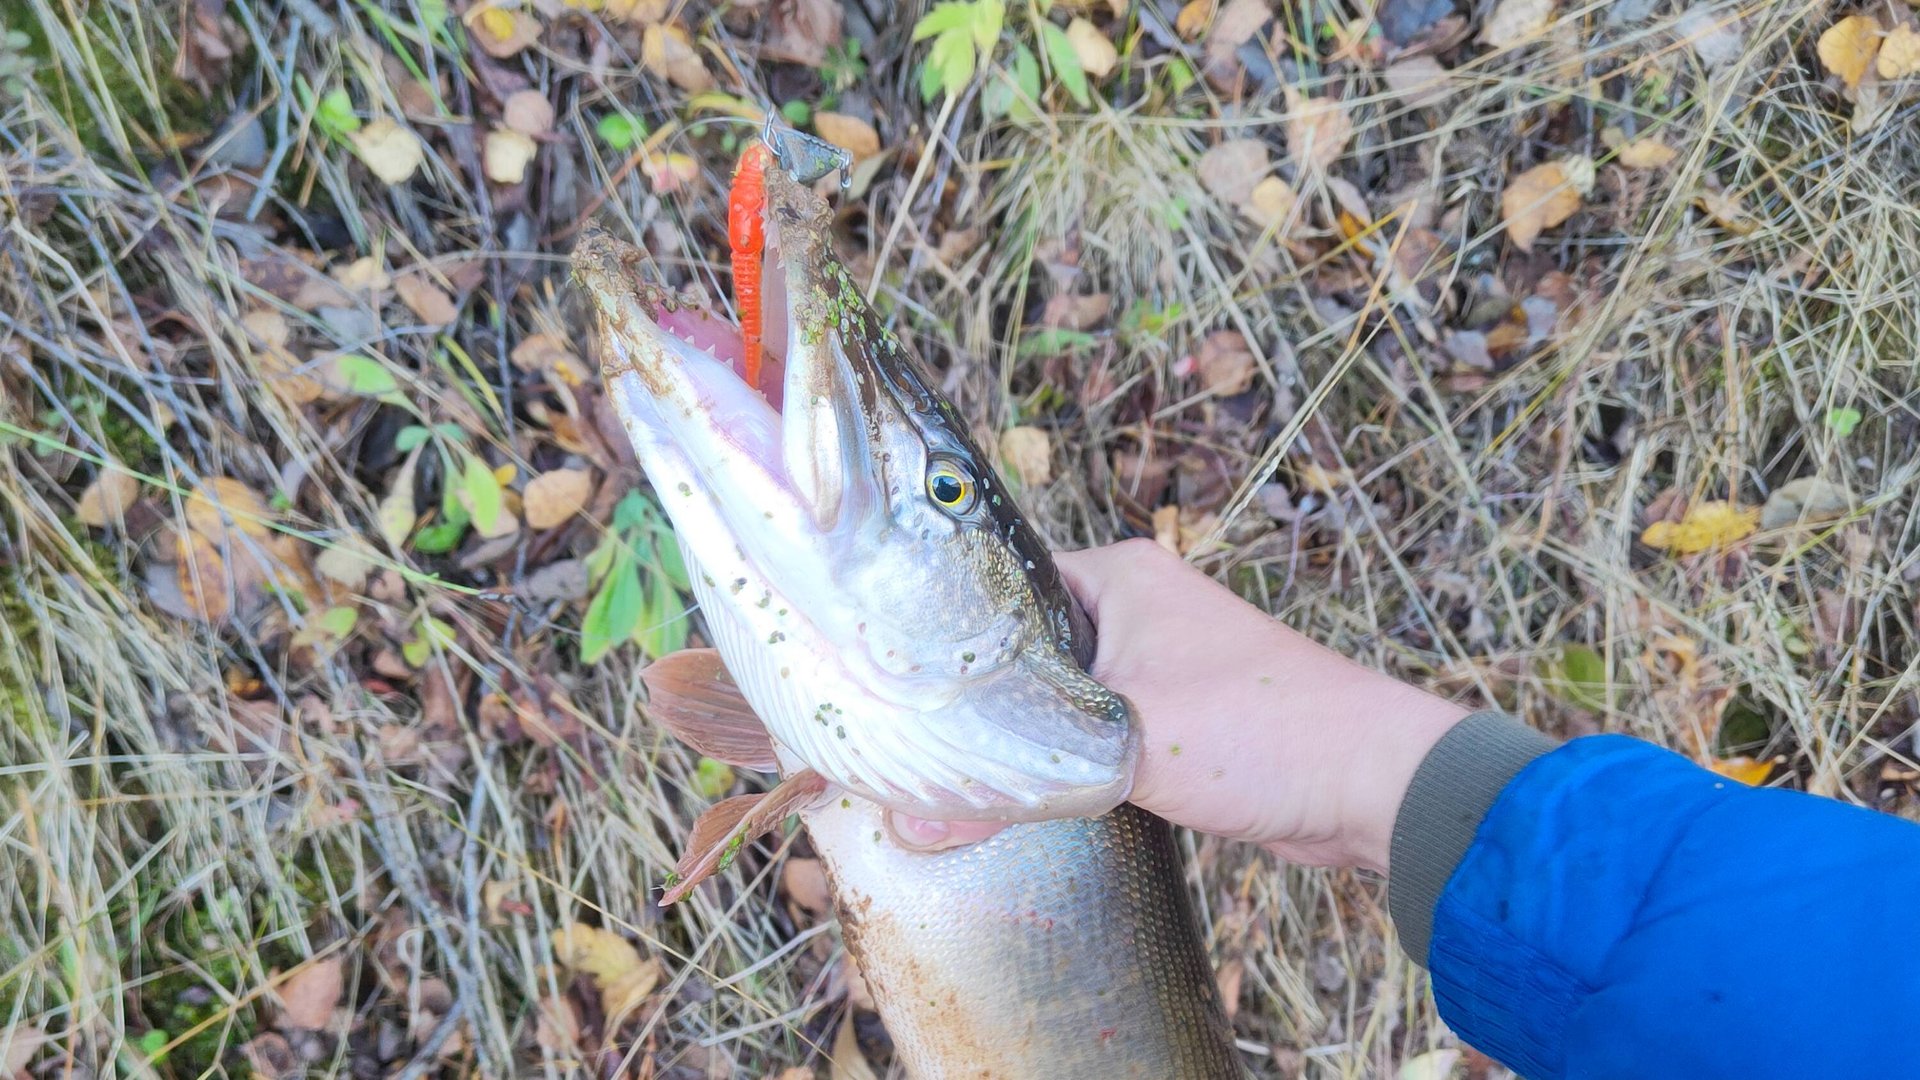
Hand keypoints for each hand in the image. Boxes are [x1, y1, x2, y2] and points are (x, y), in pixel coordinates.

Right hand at [888, 539, 1467, 872]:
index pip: (998, 585)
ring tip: (958, 773)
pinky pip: (1097, 729)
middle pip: (1024, 646)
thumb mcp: (1119, 746)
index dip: (945, 638)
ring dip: (1028, 734)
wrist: (1369, 783)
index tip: (893, 687)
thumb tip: (920, 828)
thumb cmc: (1258, 730)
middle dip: (982, 697)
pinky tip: (1028, 794)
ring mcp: (1158, 660)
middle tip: (915, 743)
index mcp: (1117, 574)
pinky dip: (1068, 759)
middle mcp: (1136, 603)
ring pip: (1061, 694)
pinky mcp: (1177, 716)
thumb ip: (1016, 780)